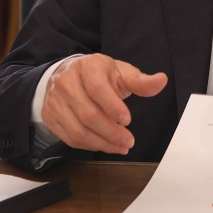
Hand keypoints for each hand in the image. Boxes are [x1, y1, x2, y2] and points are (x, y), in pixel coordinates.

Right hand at [41, 53, 166, 154]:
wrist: (68, 74)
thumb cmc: (99, 75)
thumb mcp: (121, 72)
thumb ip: (141, 81)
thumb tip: (162, 80)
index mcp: (88, 66)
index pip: (97, 88)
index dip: (113, 107)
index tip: (128, 120)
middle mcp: (66, 82)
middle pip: (88, 114)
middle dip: (112, 132)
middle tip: (129, 141)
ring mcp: (55, 101)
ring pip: (78, 130)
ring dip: (102, 143)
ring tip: (120, 146)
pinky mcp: (50, 116)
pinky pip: (70, 138)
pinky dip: (90, 146)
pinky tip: (105, 145)